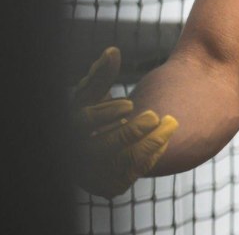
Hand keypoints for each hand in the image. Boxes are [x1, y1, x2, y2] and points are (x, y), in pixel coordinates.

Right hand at [72, 47, 178, 196]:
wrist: (98, 144)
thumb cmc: (93, 110)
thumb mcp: (93, 93)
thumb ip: (101, 74)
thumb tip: (113, 51)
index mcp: (68, 129)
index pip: (82, 123)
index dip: (105, 113)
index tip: (130, 103)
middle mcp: (76, 156)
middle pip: (102, 148)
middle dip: (130, 132)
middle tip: (155, 115)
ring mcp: (91, 175)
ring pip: (120, 164)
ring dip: (147, 144)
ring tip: (170, 124)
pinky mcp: (108, 186)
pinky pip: (129, 175)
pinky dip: (147, 158)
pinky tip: (163, 140)